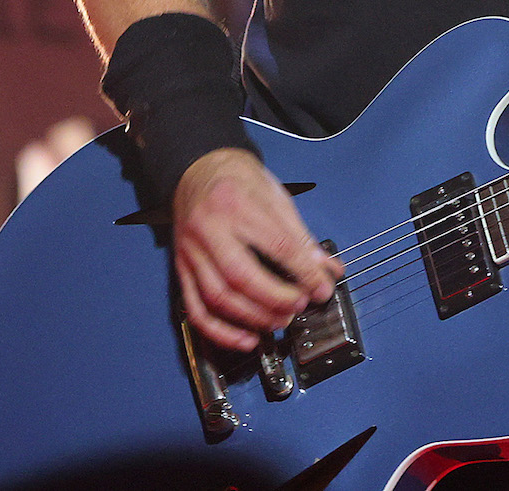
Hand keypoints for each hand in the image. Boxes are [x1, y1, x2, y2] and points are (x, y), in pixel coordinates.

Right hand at [171, 147, 342, 350]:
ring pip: (219, 296)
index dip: (304, 272)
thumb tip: (327, 269)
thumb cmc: (238, 181)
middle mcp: (209, 229)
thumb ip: (300, 236)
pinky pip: (196, 310)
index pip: (276, 244)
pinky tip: (246, 339)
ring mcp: (191, 252)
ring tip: (280, 320)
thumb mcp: (275, 197)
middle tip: (300, 305)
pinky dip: (221, 332)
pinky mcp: (182, 269)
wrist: (199, 169)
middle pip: (242, 275)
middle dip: (276, 299)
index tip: (322, 287)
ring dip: (253, 317)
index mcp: (237, 203)